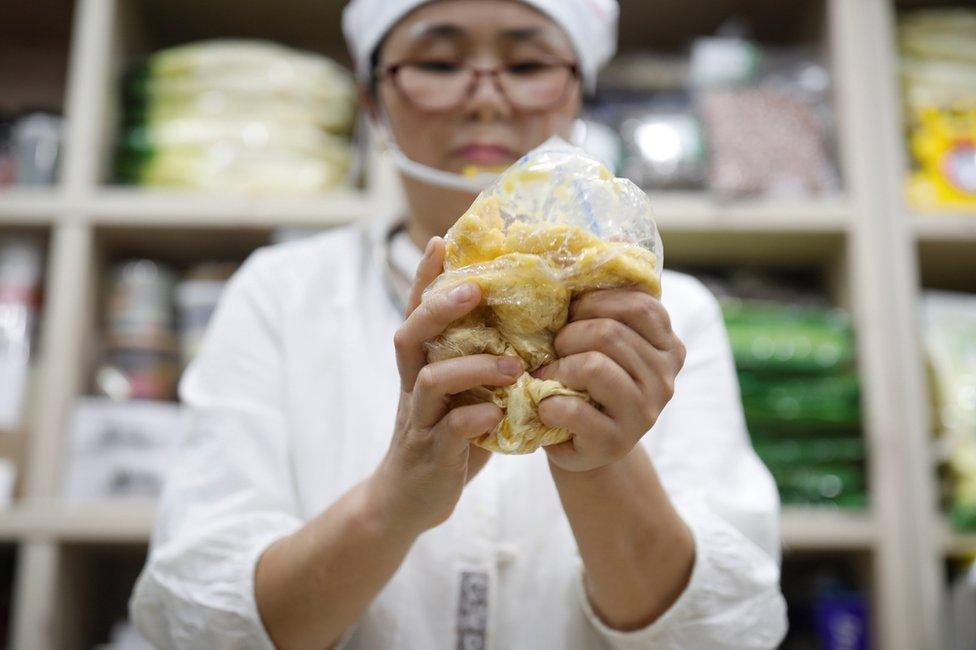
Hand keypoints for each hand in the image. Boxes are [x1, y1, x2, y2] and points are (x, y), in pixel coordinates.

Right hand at [370, 237, 521, 534]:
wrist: (410, 498)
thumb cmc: (447, 436)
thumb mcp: (461, 392)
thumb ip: (481, 360)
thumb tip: (531, 322)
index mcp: (422, 363)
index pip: (417, 311)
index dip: (426, 276)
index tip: (443, 240)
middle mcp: (413, 384)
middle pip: (411, 333)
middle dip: (440, 307)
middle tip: (475, 290)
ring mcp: (419, 418)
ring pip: (431, 379)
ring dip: (472, 367)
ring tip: (512, 367)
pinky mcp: (430, 452)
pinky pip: (449, 429)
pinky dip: (474, 419)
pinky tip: (496, 416)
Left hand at [533, 289, 685, 472]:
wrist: (584, 445)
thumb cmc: (589, 382)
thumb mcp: (606, 340)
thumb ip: (612, 298)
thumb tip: (615, 236)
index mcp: (669, 347)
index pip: (640, 306)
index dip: (596, 302)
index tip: (572, 314)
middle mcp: (665, 379)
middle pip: (610, 333)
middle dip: (569, 335)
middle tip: (554, 348)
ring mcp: (644, 413)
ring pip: (594, 366)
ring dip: (557, 367)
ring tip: (547, 375)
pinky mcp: (615, 442)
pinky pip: (574, 409)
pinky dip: (549, 404)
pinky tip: (546, 406)